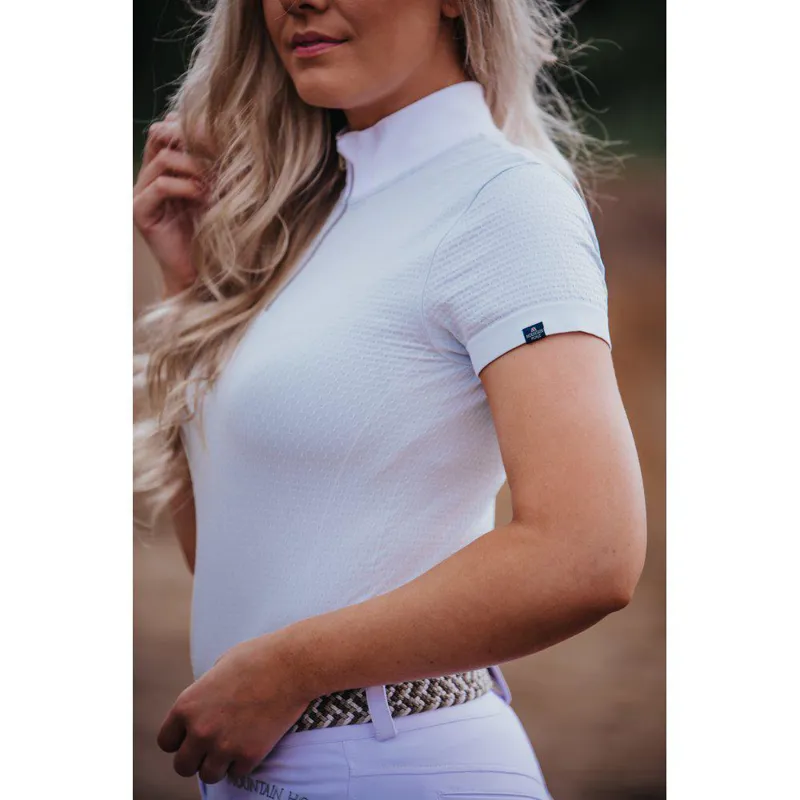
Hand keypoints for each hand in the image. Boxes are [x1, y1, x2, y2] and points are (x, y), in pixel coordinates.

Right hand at [133, 111, 208, 295]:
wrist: (200, 273)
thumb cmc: (214, 232)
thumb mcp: (215, 191)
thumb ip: (212, 164)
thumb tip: (229, 131)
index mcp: (162, 167)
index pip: (168, 128)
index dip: (193, 128)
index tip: (223, 140)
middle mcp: (146, 176)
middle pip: (160, 134)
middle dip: (191, 141)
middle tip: (219, 153)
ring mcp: (139, 193)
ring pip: (164, 158)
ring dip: (195, 167)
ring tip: (217, 183)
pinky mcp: (140, 211)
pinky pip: (161, 184)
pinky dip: (187, 187)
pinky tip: (205, 197)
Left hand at [156, 633, 312, 784]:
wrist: (291, 664)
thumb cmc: (258, 657)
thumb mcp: (220, 667)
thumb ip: (205, 693)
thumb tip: (204, 708)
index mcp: (187, 705)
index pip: (166, 742)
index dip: (180, 740)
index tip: (193, 737)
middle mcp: (200, 729)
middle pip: (182, 766)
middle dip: (196, 758)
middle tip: (213, 748)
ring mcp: (224, 745)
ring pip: (209, 775)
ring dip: (219, 764)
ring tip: (233, 747)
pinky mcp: (249, 754)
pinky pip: (237, 772)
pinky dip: (244, 762)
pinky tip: (253, 742)